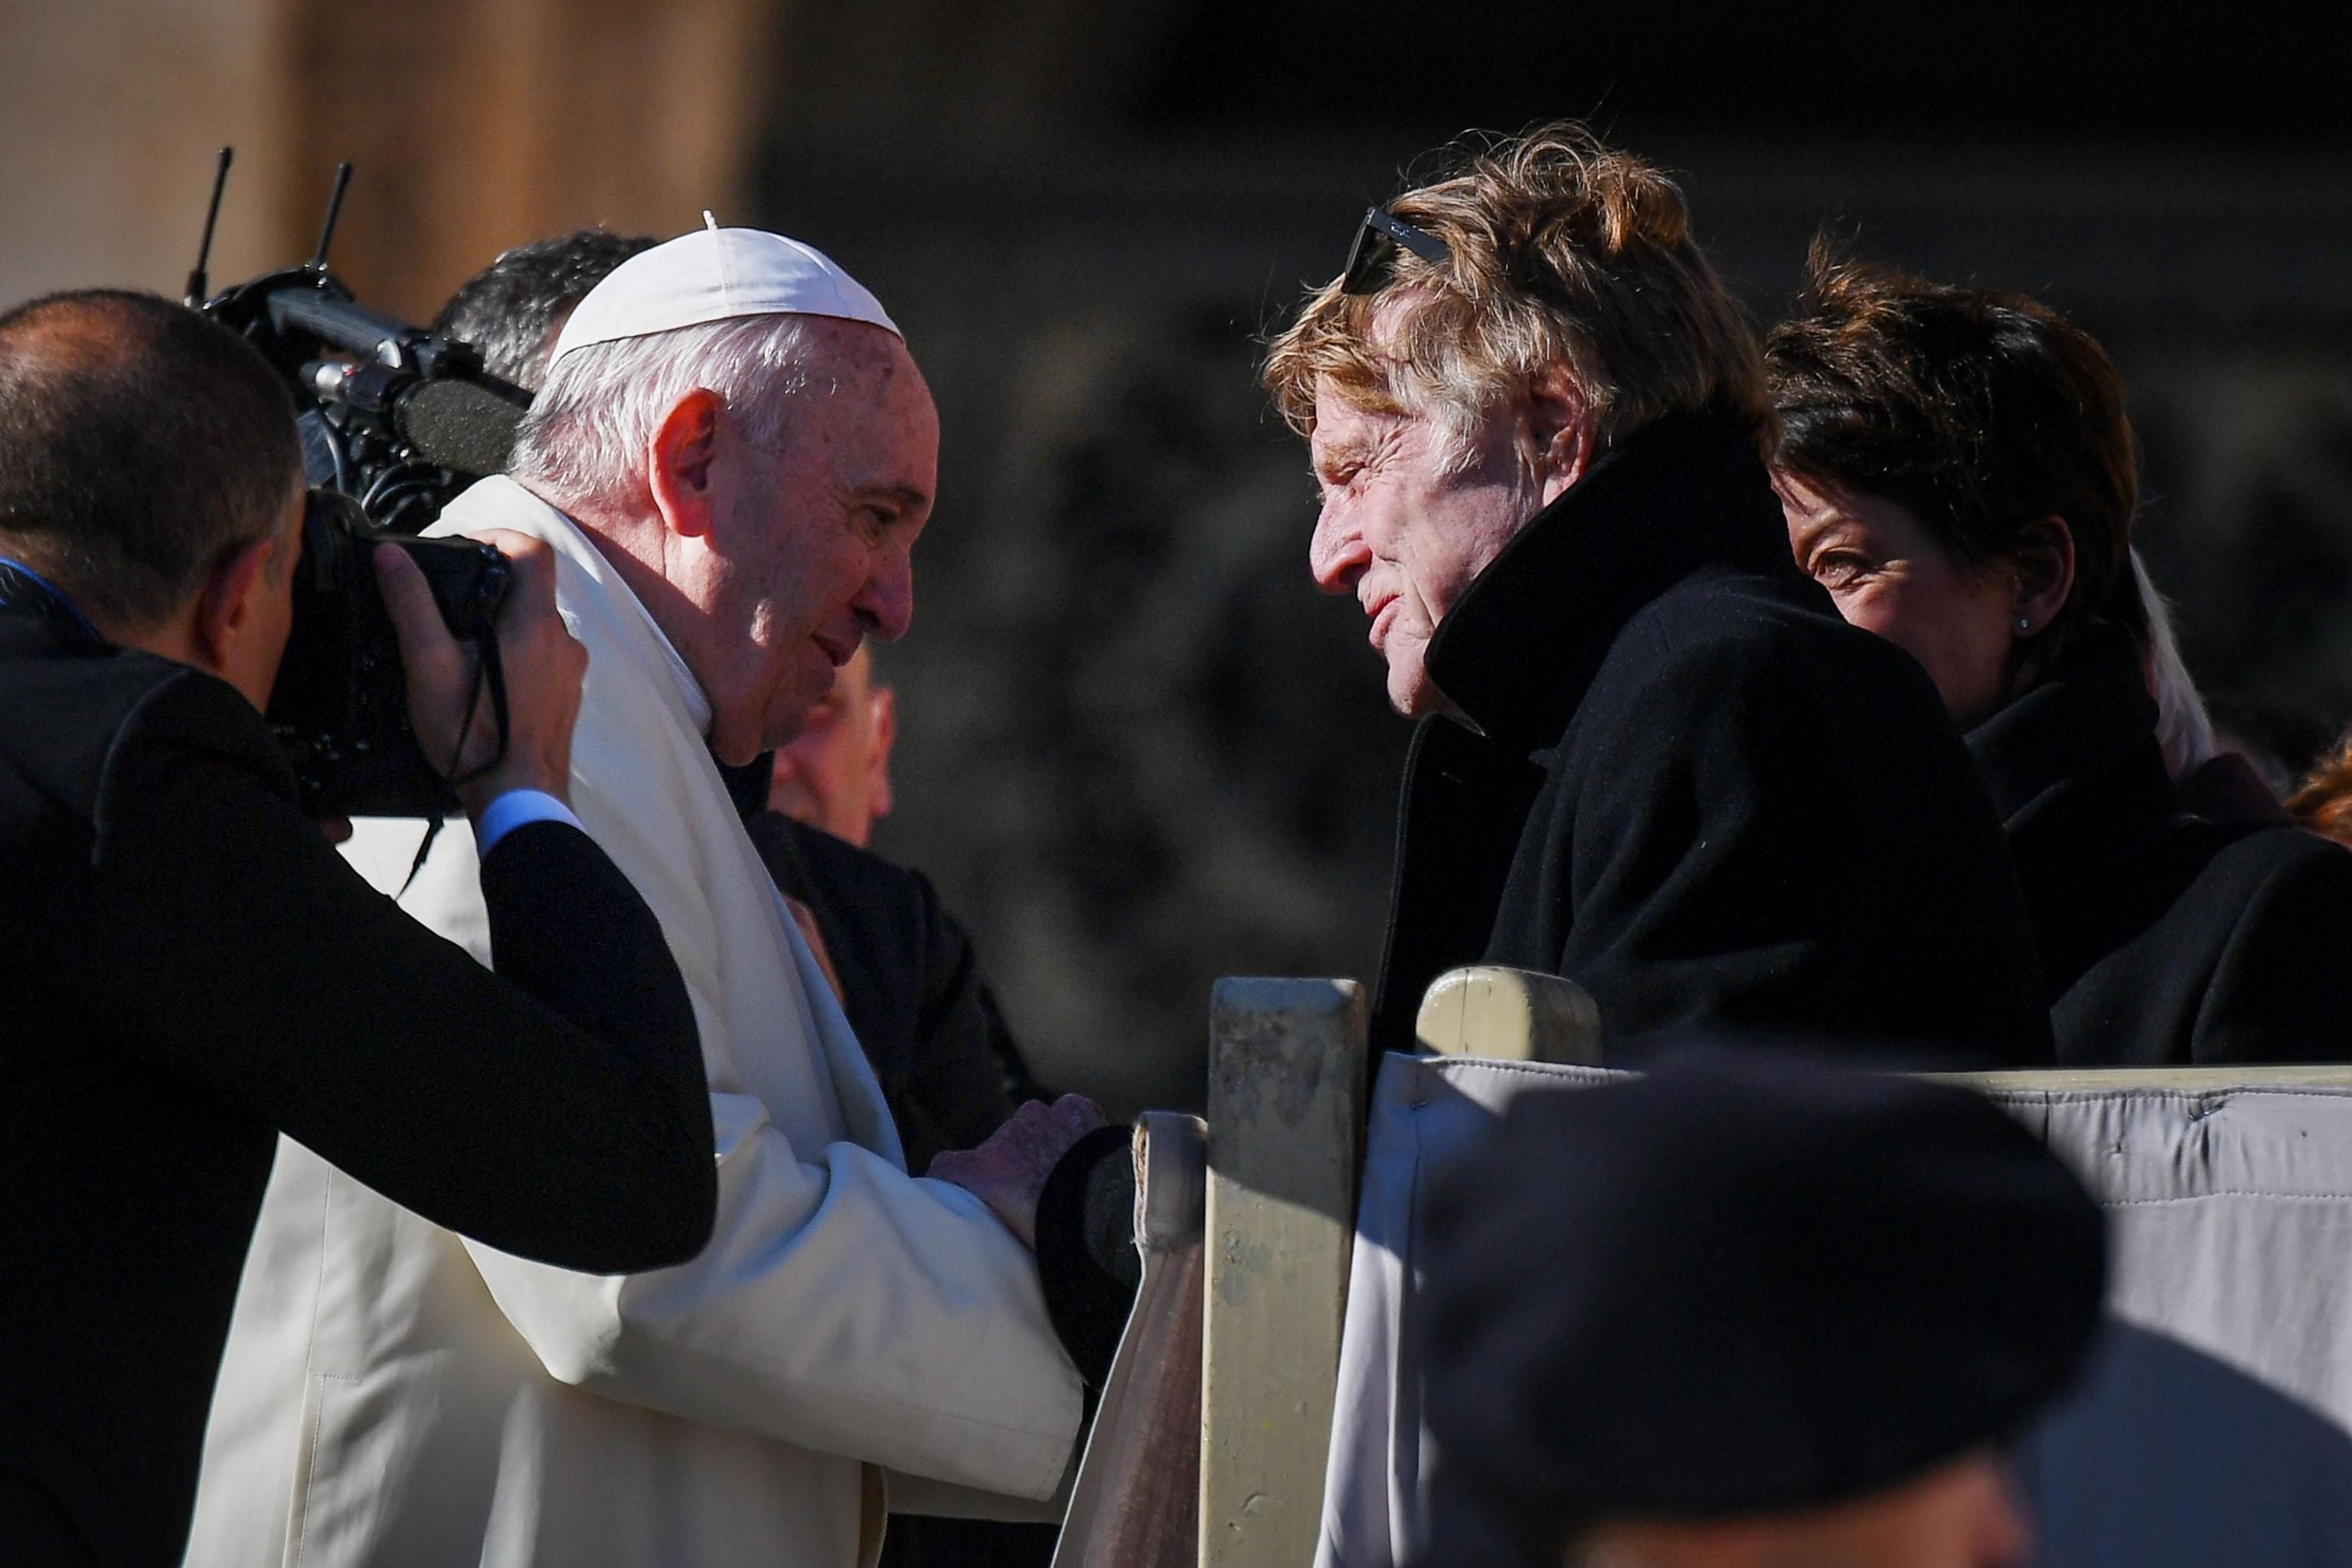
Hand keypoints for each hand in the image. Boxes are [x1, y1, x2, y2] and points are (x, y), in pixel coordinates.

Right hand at [376, 532, 586, 819]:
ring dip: (501, 624)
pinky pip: (542, 658)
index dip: (498, 536)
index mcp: (536, 624)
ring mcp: (570, 672)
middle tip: (447, 601)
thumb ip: (412, 605)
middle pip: (533, 588)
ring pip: (536, 626)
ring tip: (458, 647)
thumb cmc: (475, 737)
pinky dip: (514, 655)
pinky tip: (482, 681)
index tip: (463, 548)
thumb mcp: (430, 666)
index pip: (534, 550)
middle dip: (490, 585)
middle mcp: (564, 642)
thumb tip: (391, 556)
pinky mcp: (567, 697)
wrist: (518, 799)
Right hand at [929, 1095, 1106, 1248]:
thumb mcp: (1008, 1240)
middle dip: (1014, 1164)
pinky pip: (1068, 1113)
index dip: (958, 1180)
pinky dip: (1075, 1127)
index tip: (971, 1192)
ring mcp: (1042, 1117)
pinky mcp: (1075, 1109)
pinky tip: (1088, 1154)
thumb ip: (992, 1220)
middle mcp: (1006, 1135)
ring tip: (1068, 1176)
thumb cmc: (1060, 1238)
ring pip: (1034, 1127)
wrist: (1110, 1214)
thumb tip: (984, 1245)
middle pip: (1000, 1147)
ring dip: (1044, 1145)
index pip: (946, 1167)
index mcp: (982, 1169)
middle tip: (1037, 1192)